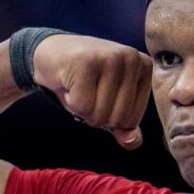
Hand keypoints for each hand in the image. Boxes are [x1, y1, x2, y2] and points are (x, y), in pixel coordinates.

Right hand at [32, 33, 152, 149]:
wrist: (49, 52)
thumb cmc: (82, 80)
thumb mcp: (109, 102)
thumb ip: (124, 125)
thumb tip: (131, 142)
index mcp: (144, 66)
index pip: (132, 120)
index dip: (109, 116)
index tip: (99, 93)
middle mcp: (131, 57)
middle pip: (117, 118)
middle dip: (95, 114)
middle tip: (86, 90)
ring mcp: (110, 57)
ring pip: (99, 114)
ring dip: (81, 108)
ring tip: (77, 85)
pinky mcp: (86, 62)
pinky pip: (81, 106)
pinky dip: (69, 101)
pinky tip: (68, 82)